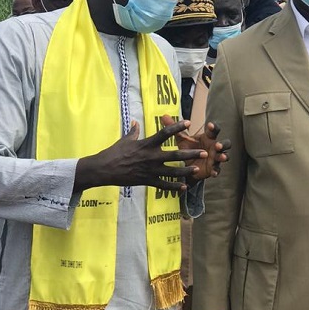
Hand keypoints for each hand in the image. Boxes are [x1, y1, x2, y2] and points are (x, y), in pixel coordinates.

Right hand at [74, 120, 205, 191]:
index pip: (165, 133)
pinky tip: (184, 187)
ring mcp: (150, 170)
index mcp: (147, 144)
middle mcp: (151, 156)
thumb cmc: (114, 152)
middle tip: (204, 153)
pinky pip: (163, 185)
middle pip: (175, 154)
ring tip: (197, 169)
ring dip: (186, 171)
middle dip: (190, 154)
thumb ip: (133, 131)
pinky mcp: (147, 181)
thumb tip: (135, 122)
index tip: (188, 122)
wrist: (104, 169)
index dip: (177, 127)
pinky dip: (174, 187)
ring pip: (172, 171)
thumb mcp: (124, 140)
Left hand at [162, 115, 229, 181]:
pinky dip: (216, 171)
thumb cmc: (188, 149)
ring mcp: (215, 158)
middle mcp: (214, 147)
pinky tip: (214, 172)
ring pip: (224, 156)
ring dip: (223, 156)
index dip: (214, 127)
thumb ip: (175, 128)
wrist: (187, 165)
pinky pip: (217, 170)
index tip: (210, 125)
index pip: (214, 130)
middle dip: (223, 143)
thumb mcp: (181, 139)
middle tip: (218, 145)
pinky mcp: (213, 168)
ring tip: (222, 157)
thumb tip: (163, 116)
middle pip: (225, 143)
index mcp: (208, 137)